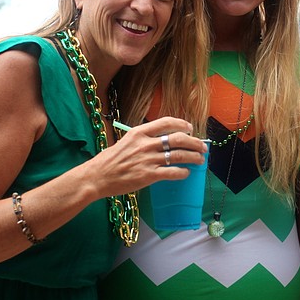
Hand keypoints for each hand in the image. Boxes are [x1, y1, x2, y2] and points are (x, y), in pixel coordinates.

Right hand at [90, 116, 208, 196]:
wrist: (97, 177)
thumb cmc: (110, 161)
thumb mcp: (126, 142)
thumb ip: (143, 139)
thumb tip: (163, 141)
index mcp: (139, 133)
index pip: (166, 123)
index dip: (182, 124)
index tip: (190, 128)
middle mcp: (145, 144)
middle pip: (178, 138)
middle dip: (194, 142)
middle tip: (202, 147)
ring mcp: (148, 160)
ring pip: (179, 155)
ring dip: (193, 157)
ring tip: (200, 160)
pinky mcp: (148, 175)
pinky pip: (172, 172)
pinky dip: (182, 172)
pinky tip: (186, 173)